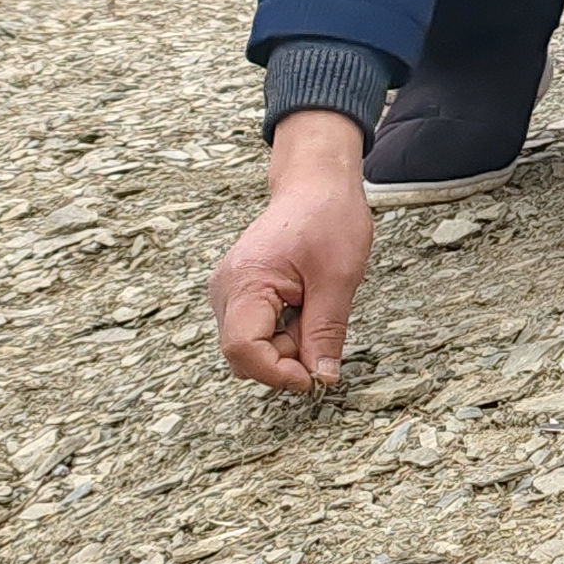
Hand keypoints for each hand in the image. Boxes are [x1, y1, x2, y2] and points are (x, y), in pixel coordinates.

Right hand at [210, 111, 372, 391]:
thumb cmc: (328, 218)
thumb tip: (322, 379)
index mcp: (245, 282)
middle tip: (319, 329)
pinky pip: (253, 329)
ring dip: (284, 343)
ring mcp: (227, 292)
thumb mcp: (338, 279)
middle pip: (243, 354)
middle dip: (284, 357)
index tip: (313, 377)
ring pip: (249, 346)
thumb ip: (326, 333)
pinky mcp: (236, 293)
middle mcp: (225, 290)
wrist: (316, 184)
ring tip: (312, 308)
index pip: (244, 350)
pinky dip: (280, 330)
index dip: (278, 372)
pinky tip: (301, 305)